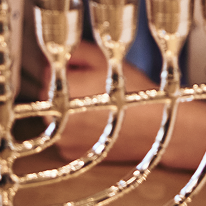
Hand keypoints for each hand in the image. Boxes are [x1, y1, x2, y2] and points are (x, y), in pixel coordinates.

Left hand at [55, 40, 161, 161]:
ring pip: (60, 113)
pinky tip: (100, 121)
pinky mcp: (70, 154)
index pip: (50, 71)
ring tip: (102, 105)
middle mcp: (56, 118)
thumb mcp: (104, 58)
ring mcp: (63, 139)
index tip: (88, 72)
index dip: (71, 68)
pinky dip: (79, 127)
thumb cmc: (131, 91)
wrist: (155, 125)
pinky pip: (68, 132)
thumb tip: (57, 53)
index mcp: (60, 91)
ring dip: (74, 108)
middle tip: (98, 87)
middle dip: (71, 88)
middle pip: (54, 93)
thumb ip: (75, 51)